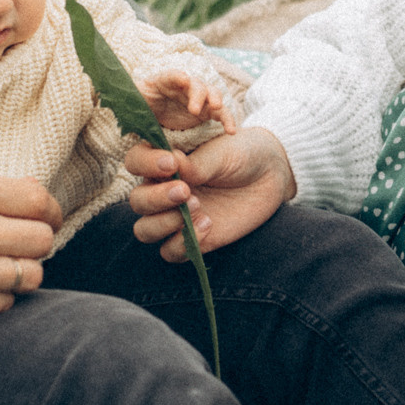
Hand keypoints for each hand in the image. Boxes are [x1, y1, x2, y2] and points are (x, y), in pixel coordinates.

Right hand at [124, 127, 294, 262]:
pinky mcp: (191, 238)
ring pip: (145, 230)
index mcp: (163, 160)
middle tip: (186, 191)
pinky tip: (208, 224)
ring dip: (164, 223)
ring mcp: (174, 216)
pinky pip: (170, 251)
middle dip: (157, 198)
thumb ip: (196, 162)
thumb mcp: (222, 152)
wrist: (269, 175)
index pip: (135, 162)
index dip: (146, 164)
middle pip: (137, 201)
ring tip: (197, 207)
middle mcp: (162, 188)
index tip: (171, 164)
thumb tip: (174, 165)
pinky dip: (183, 243)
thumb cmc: (241, 154)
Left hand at [137, 70, 236, 135]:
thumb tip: (115, 94)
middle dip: (197, 93)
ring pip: (210, 93)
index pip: (170, 76)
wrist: (151, 120)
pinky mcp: (206, 112)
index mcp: (162, 83)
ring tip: (215, 109)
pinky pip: (220, 113)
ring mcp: (196, 98)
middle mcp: (182, 88)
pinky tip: (231, 131)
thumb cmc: (139, 109)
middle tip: (195, 108)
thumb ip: (127, 99)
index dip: (176, 76)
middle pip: (193, 84)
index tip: (182, 79)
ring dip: (214, 99)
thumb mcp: (131, 104)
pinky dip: (227, 119)